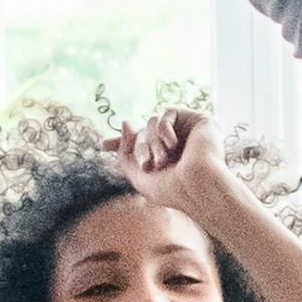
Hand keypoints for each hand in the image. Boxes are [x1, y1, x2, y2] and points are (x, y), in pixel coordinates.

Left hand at [120, 103, 231, 219]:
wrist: (198, 186)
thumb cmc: (172, 188)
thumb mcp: (139, 177)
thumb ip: (125, 153)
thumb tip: (126, 122)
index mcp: (168, 161)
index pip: (142, 145)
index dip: (122, 143)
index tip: (103, 145)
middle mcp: (179, 146)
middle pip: (144, 133)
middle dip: (140, 148)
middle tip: (145, 165)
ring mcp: (189, 132)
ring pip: (152, 122)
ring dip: (151, 142)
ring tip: (161, 161)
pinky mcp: (198, 120)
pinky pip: (167, 113)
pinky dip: (163, 129)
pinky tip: (172, 145)